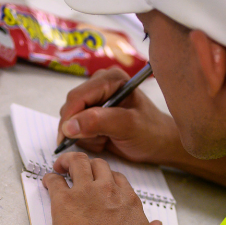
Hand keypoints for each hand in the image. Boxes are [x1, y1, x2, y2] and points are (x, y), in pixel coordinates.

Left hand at [44, 152, 167, 224]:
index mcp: (128, 201)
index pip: (120, 179)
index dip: (110, 178)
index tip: (104, 183)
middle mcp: (108, 191)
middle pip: (100, 165)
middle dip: (91, 164)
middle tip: (83, 171)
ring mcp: (85, 192)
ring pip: (78, 162)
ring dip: (69, 161)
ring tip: (62, 165)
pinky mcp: (64, 199)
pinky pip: (55, 180)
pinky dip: (50, 178)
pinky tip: (48, 181)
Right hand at [57, 67, 183, 165]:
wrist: (159, 144)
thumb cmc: (151, 132)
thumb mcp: (128, 126)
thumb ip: (99, 122)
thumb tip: (69, 126)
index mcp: (111, 79)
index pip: (78, 96)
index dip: (69, 118)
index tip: (66, 138)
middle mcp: (100, 85)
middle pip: (71, 107)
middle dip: (81, 128)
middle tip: (102, 139)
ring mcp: (95, 99)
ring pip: (71, 119)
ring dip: (86, 135)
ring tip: (107, 138)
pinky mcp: (92, 113)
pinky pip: (76, 127)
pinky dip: (87, 138)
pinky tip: (105, 139)